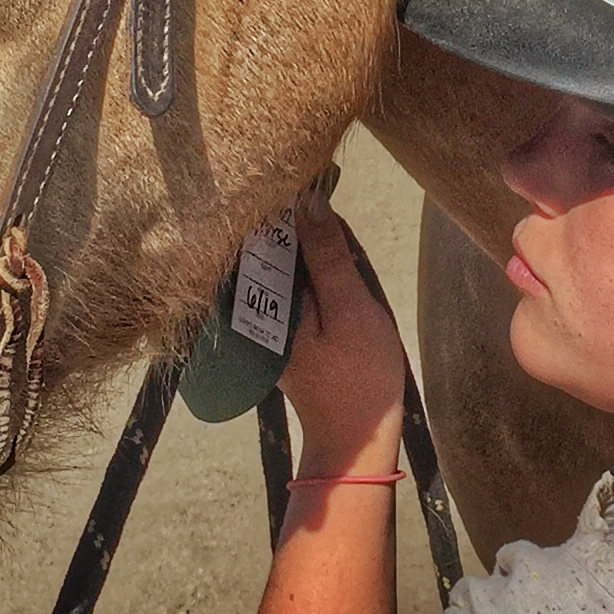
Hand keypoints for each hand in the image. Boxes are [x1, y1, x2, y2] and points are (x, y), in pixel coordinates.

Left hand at [279, 196, 406, 474]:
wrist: (354, 442)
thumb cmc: (358, 378)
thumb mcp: (351, 309)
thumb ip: (328, 257)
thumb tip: (309, 201)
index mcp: (265, 298)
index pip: (263, 230)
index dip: (284, 196)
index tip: (310, 170)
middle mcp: (256, 306)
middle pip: (266, 243)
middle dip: (290, 215)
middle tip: (323, 187)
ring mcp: (267, 318)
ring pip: (278, 260)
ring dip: (299, 237)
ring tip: (325, 214)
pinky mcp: (282, 327)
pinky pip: (287, 280)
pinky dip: (304, 262)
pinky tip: (325, 254)